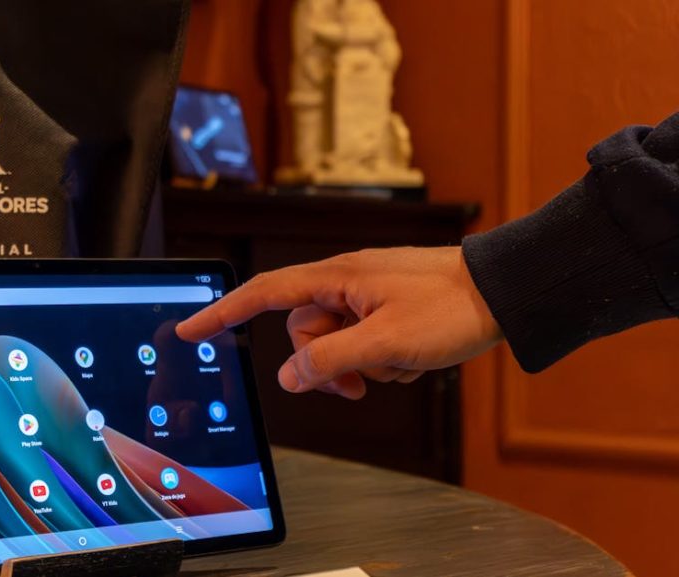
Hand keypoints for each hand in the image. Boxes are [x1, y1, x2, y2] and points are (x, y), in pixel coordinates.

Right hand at [175, 247, 501, 398]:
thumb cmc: (449, 307)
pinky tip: (413, 359)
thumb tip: (288, 378)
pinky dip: (384, 362)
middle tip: (362, 383)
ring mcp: (366, 298)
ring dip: (362, 367)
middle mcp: (344, 284)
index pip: (264, 295)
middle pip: (304, 333)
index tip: (190, 328)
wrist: (504, 293)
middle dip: (328, 365)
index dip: (223, 312)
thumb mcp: (385, 342)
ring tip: (399, 366)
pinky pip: (364, 346)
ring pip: (336, 344)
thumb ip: (330, 361)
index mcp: (335, 278)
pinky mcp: (386, 312)